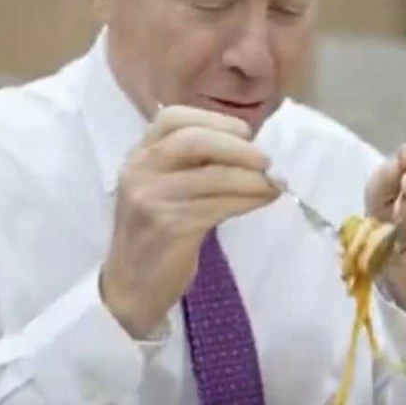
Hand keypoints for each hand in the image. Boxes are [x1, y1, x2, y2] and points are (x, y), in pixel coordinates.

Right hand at [101, 105, 278, 338]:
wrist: (131, 286)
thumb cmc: (156, 235)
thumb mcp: (163, 190)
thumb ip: (193, 166)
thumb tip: (252, 150)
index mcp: (138, 156)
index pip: (172, 118)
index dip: (214, 119)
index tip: (245, 130)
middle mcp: (140, 171)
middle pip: (193, 140)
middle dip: (236, 146)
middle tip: (266, 160)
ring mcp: (152, 199)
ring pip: (212, 176)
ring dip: (251, 178)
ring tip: (274, 183)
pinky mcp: (170, 227)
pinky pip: (218, 205)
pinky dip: (247, 199)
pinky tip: (263, 200)